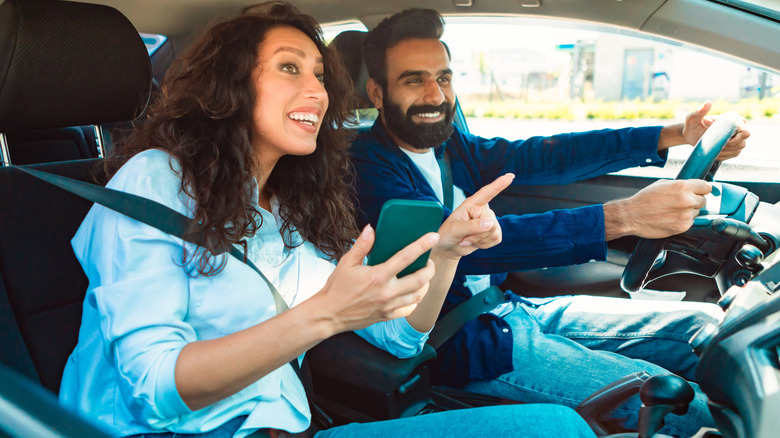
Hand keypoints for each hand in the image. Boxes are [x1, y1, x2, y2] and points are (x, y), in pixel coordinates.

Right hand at [314, 226, 438, 332]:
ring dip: (425, 284)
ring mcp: (388, 306)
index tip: (433, 237)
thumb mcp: (346, 262)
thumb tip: (371, 229)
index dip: (422, 245)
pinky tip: (412, 292)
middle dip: (430, 268)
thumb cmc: (337, 288)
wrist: (329, 314)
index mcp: (378, 276)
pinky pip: (409, 309)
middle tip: (428, 261)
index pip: (406, 257)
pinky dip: (415, 300)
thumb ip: (361, 245)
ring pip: (418, 296)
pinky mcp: (387, 316)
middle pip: (420, 279)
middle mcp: (387, 292)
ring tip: (423, 275)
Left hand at [435, 173, 514, 258]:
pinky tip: (474, 242)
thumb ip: (471, 226)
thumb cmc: (448, 235)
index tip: (510, 177)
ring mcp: (489, 220)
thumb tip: (490, 223)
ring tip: (467, 239)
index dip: (498, 185)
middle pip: (490, 223)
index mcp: (471, 204)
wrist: (450, 247)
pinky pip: (496, 239)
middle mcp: (482, 210)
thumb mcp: (455, 230)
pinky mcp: (494, 231)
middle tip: (463, 237)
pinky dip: (484, 245)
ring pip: (494, 232)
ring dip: (479, 241)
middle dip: (477, 234)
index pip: (486, 193)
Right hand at [604, 179, 711, 239]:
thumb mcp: (661, 184)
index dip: (702, 190)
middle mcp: (687, 200)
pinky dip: (682, 221)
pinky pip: (690, 222)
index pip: (706, 187)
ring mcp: (685, 215)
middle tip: (681, 203)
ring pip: (696, 212)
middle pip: (703, 201)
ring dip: (688, 212)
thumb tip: (690, 187)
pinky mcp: (682, 227)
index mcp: (683, 187)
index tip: (701, 192)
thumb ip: (678, 185)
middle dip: (694, 201)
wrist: (632, 216)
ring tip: (672, 211)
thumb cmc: (644, 200)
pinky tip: (670, 218)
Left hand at [682, 101, 749, 160]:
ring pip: (740, 147)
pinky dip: (725, 155)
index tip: (721, 140)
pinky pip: (735, 153)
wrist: (691, 137)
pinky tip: (715, 153)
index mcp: (732, 118)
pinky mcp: (734, 146)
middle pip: (744, 139)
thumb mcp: (692, 119)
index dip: (735, 137)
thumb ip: (699, 111)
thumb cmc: (691, 126)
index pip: (744, 129)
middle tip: (715, 145)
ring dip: (726, 151)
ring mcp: (737, 137)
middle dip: (730, 145)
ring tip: (713, 148)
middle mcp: (738, 126)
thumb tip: (708, 103)